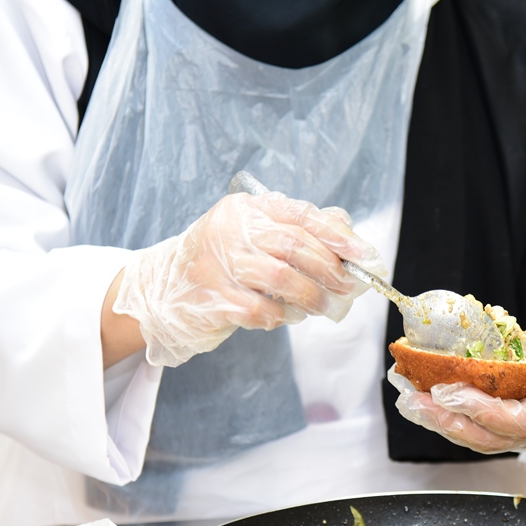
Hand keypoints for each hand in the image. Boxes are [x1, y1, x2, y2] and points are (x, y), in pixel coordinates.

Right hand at [112, 189, 385, 366]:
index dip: (337, 235)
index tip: (364, 254)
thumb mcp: (254, 237)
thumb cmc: (221, 264)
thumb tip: (347, 231)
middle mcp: (229, 230)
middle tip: (350, 288)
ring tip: (325, 308)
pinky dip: (282, 316)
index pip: (300, 215)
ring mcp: (217, 264)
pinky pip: (260, 309)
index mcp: (246, 209)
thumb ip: (297, 231)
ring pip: (280, 278)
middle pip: (294, 246)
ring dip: (312, 297)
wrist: (161, 291)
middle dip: (330, 270)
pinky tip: (288, 316)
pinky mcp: (211, 298)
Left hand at [388, 322, 525, 452]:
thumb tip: (505, 333)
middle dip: (448, 420)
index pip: (521, 421)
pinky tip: (422, 403)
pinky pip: (477, 431)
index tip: (451, 392)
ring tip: (409, 401)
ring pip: (478, 440)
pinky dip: (448, 419)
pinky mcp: (509, 431)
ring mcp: (525, 436)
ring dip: (440, 422)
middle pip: (490, 439)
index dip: (483, 412)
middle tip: (415, 399)